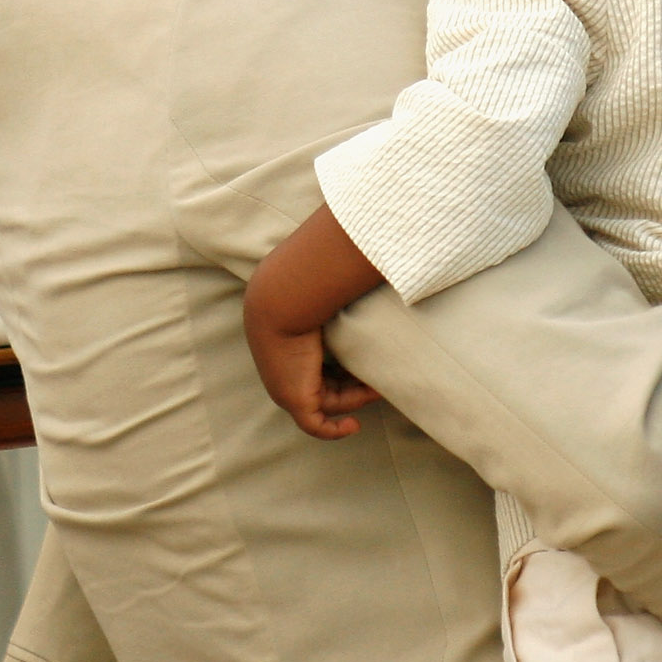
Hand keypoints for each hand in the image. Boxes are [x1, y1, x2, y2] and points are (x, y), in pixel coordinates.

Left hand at [241, 202, 392, 440]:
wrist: (282, 296)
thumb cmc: (307, 283)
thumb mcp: (329, 277)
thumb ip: (348, 261)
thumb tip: (377, 231)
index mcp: (290, 342)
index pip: (322, 363)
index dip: (350, 366)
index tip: (372, 362)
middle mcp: (285, 367)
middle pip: (326, 385)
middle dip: (356, 385)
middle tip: (380, 376)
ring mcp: (286, 386)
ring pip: (328, 403)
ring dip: (355, 399)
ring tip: (376, 386)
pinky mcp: (293, 400)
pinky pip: (317, 426)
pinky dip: (336, 430)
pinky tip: (356, 425)